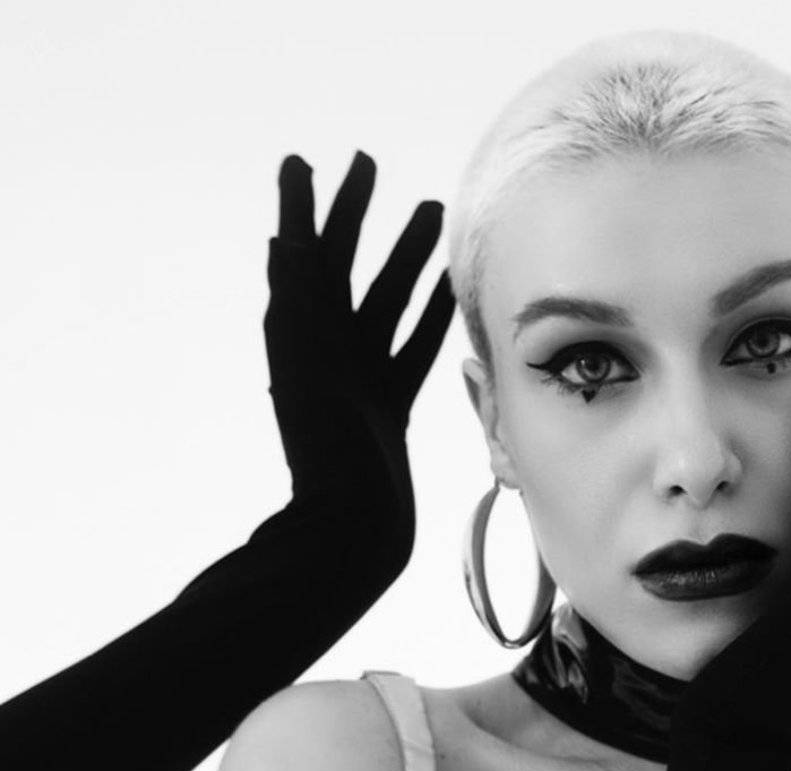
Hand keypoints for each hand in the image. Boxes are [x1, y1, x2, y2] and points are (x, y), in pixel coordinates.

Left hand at [262, 150, 453, 556]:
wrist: (352, 533)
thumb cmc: (328, 463)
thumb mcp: (306, 376)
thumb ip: (300, 311)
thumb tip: (287, 240)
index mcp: (301, 341)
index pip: (309, 255)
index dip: (312, 207)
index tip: (319, 162)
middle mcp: (327, 354)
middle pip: (346, 270)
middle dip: (359, 219)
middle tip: (372, 168)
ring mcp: (359, 380)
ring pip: (387, 304)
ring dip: (406, 259)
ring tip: (432, 214)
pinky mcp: (389, 408)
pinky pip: (411, 349)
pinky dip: (428, 316)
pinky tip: (449, 290)